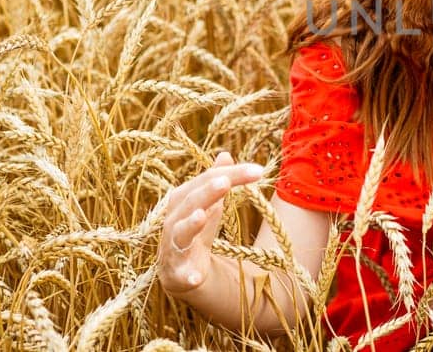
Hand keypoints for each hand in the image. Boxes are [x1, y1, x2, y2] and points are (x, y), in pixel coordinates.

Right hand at [156, 151, 265, 294]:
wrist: (181, 269)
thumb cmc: (197, 231)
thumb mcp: (210, 204)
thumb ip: (217, 180)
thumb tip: (225, 154)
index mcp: (183, 199)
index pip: (207, 180)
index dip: (232, 173)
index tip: (259, 170)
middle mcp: (174, 220)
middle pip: (191, 201)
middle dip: (208, 191)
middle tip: (226, 181)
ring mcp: (173, 246)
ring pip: (180, 232)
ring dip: (190, 224)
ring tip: (203, 215)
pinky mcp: (176, 273)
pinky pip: (180, 274)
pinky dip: (187, 275)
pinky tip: (196, 277)